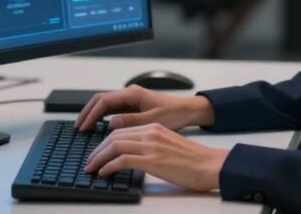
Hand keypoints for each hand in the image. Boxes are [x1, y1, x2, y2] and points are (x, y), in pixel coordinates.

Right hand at [75, 85, 213, 132]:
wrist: (188, 110)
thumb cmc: (173, 113)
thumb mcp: (152, 121)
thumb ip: (131, 121)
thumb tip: (110, 123)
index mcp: (132, 94)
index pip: (104, 101)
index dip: (91, 114)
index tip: (83, 127)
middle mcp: (129, 93)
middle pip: (101, 100)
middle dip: (87, 112)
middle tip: (77, 127)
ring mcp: (130, 99)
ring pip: (105, 104)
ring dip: (93, 114)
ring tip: (84, 127)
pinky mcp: (133, 105)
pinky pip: (113, 109)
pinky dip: (102, 116)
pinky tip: (98, 126)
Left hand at [84, 122, 228, 191]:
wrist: (210, 165)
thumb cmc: (193, 160)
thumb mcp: (168, 145)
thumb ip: (151, 145)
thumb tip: (134, 156)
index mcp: (154, 127)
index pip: (122, 130)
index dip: (105, 142)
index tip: (98, 152)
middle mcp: (151, 132)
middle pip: (114, 136)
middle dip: (98, 149)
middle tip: (90, 161)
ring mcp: (151, 145)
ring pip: (115, 146)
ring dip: (99, 158)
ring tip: (92, 168)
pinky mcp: (153, 160)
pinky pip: (122, 159)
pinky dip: (109, 166)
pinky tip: (104, 173)